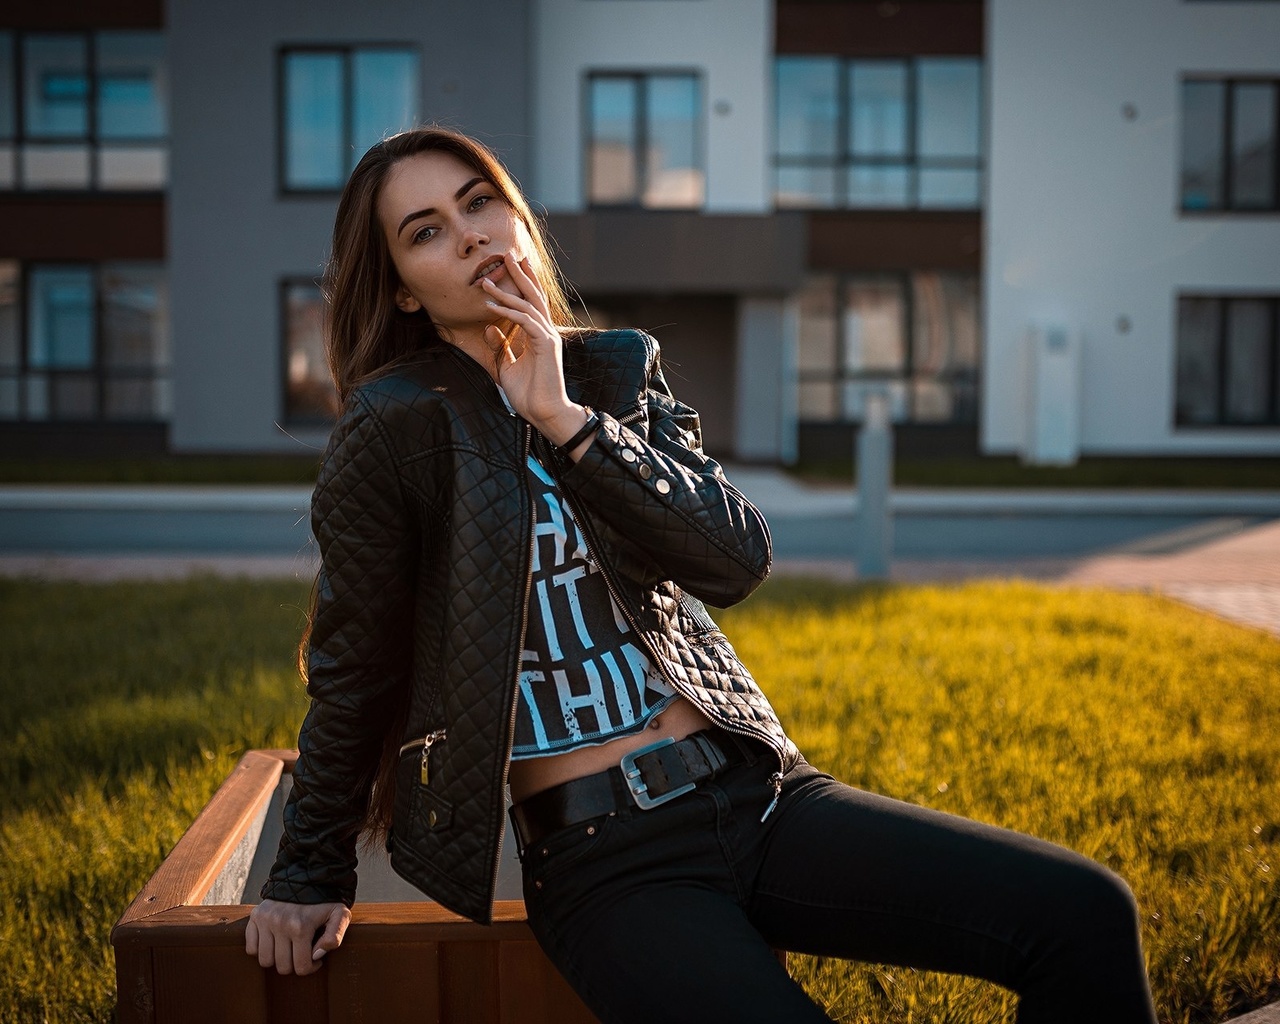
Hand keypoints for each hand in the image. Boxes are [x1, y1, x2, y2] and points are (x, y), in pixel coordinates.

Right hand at [245, 898, 349, 975]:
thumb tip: (316, 955)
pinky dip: (261, 949)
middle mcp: (280, 924)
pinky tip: (274, 941)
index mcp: (301, 926)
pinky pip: (251, 948)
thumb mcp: (340, 914)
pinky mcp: (255, 916)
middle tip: (301, 952)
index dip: (310, 968)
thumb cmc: (326, 900)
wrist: (307, 876)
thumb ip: (334, 936)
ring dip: (277, 958)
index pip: (301, 967)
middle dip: (294, 964)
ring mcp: (265, 920)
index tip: (315, 959)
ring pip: (265, 961)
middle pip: (282, 967)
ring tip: (288, 947)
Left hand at [482, 255, 589, 447]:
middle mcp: (546, 332)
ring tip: (487, 280)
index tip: (509, 268)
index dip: (521, 285)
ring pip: (527, 305)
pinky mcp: (546, 344)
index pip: (531, 304)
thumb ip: (500, 346)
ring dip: (506, 291)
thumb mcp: (507, 366)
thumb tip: (488, 327)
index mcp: (540, 336)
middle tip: (507, 255)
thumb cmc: (528, 394)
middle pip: (534, 296)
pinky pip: (525, 321)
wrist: (544, 413)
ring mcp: (548, 337)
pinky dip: (508, 312)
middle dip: (520, 274)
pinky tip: (491, 306)